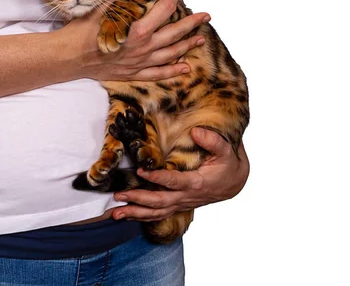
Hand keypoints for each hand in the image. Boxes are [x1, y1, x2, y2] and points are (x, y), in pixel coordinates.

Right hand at [62, 0, 210, 80]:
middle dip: (192, 23)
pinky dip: (172, 71)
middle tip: (206, 15)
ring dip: (187, 46)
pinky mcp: (132, 73)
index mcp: (138, 28)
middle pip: (175, 33)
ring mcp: (139, 62)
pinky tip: (184, 68)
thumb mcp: (102, 6)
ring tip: (200, 39)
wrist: (68, 58)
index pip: (165, 8)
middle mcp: (143, 47)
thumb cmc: (82, 31)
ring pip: (170, 54)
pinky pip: (158, 74)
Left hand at [111, 128, 249, 221]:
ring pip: (156, 213)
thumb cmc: (227, 165)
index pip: (174, 181)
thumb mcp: (226, 151)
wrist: (233, 183)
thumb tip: (196, 132)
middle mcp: (186, 197)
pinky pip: (158, 214)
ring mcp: (180, 203)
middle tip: (119, 195)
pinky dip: (141, 217)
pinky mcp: (177, 205)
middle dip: (138, 199)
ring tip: (115, 213)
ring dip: (135, 213)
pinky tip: (126, 216)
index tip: (141, 171)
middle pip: (159, 202)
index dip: (158, 177)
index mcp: (196, 183)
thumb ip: (212, 141)